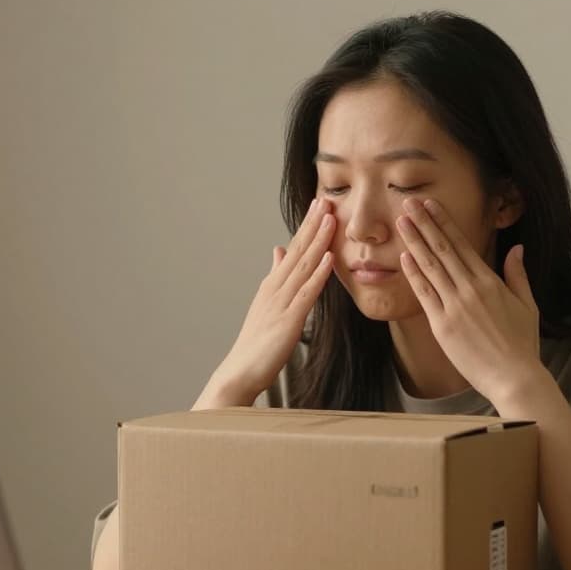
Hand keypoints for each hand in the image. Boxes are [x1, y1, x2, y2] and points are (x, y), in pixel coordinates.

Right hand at [200, 198, 335, 405]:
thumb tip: (277, 251)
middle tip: (326, 197)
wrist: (240, 372)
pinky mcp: (289, 320)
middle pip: (297, 250)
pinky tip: (330, 258)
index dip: (306, 226)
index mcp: (272, 285)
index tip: (319, 204)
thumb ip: (274, 277)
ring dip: (318, 240)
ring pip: (303, 265)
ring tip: (330, 217)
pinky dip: (319, 273)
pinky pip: (307, 292)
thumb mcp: (266, 305)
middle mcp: (275, 288)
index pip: (292, 249)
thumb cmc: (256, 344)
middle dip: (312, 223)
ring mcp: (281, 302)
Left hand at [395, 197, 543, 406]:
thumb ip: (517, 275)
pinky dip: (414, 274)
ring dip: (415, 241)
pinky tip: (404, 256)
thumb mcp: (527, 305)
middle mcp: (471, 289)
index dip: (444, 222)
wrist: (514, 377)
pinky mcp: (443, 325)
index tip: (431, 204)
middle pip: (443, 249)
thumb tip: (516, 249)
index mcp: (490, 282)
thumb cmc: (523, 345)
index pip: (462, 244)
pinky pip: (425, 294)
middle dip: (425, 223)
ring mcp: (455, 306)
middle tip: (409, 202)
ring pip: (431, 266)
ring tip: (401, 221)